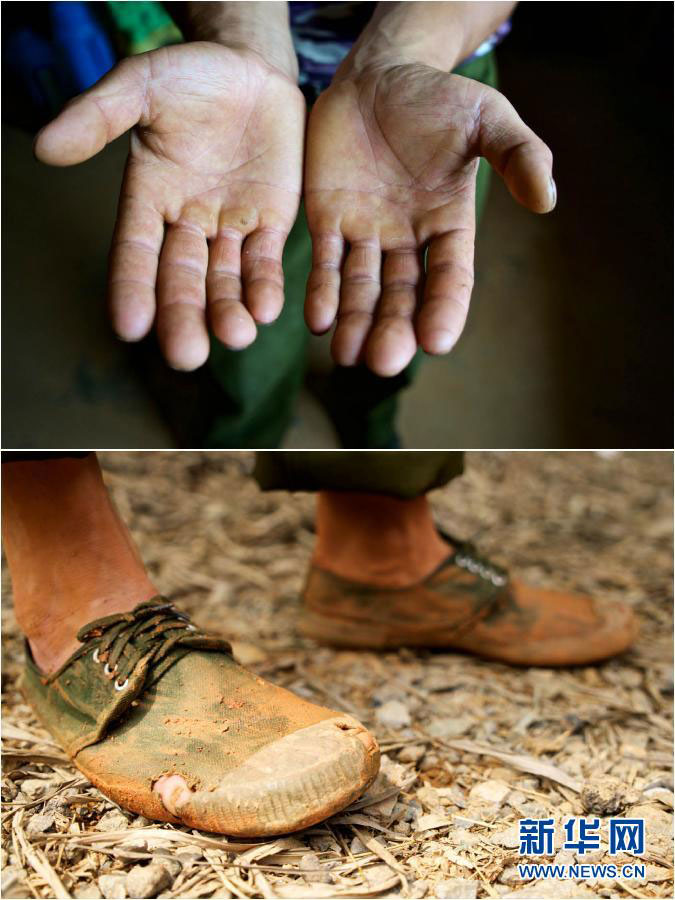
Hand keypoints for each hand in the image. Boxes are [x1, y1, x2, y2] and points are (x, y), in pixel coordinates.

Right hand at [35, 43, 304, 369]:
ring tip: (236, 336)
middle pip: (181, 279)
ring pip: (225, 279)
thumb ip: (97, 116)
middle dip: (183, 317)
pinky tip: (267, 310)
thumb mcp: (139, 87)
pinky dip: (264, 285)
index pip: (135, 252)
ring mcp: (229, 226)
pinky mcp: (270, 223)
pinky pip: (265, 261)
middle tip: (186, 356)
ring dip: (229, 310)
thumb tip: (44, 148)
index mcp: (147, 198)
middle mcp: (186, 222)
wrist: (250, 67)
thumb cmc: (189, 75)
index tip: (129, 326)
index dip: (131, 287)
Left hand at [304, 63, 554, 376]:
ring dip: (354, 323)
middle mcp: (407, 239)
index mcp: (449, 224)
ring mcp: (366, 233)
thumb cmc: (438, 97)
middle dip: (393, 328)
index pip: (450, 277)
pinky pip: (325, 263)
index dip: (445, 309)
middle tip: (384, 362)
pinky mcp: (328, 221)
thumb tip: (548, 200)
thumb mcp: (487, 118)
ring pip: (360, 288)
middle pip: (401, 294)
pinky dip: (322, 292)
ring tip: (346, 356)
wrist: (379, 74)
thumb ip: (518, 154)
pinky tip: (318, 322)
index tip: (437, 342)